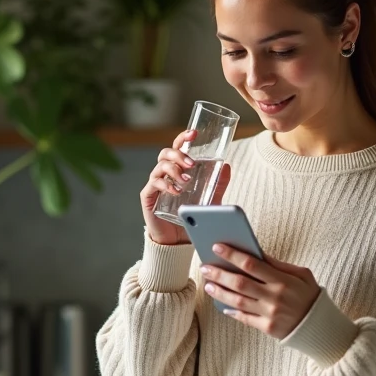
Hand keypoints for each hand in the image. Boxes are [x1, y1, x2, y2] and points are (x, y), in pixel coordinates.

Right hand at [141, 130, 231, 245]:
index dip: (183, 138)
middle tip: (192, 164)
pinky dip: (166, 185)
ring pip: (160, 166)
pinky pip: (154, 184)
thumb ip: (218, 184)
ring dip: (174, 170)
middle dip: (179, 155)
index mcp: (177, 170)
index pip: (177, 148)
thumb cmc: (192, 216)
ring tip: (186, 180)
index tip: (194, 133)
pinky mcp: (148, 197)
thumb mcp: (209, 199)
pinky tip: (176, 191)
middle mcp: (164, 174)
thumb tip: (227, 165)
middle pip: (166, 153)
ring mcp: (155, 185)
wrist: (178, 241)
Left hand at [200, 245, 321, 339]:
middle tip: (205, 267)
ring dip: (220, 292)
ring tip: (208, 285)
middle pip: (240, 283)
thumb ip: (278, 264)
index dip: (232, 255)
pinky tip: (221, 305)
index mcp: (283, 280)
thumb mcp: (301, 274)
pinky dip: (231, 311)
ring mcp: (270, 314)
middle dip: (219, 274)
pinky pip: (244, 318)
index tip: (217, 247)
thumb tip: (256, 252)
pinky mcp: (267, 328)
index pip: (251, 264)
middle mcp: (274, 297)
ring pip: (237, 301)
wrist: (321, 326)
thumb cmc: (309, 295)